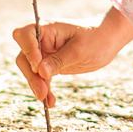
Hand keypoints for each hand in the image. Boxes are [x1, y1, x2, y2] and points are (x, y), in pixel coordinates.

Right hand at [12, 17, 126, 107]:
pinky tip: (51, 102)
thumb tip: (41, 71)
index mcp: (47, 29)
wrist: (108, 41)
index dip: (28, 50)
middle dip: (31, 75)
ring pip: (31, 71)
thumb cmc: (95, 38)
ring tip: (47, 100)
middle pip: (24, 57)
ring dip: (37, 85)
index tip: (38, 66)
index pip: (25, 36)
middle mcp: (42, 40)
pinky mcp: (50, 65)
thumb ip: (59, 60)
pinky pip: (42, 78)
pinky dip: (45, 89)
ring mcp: (45, 53)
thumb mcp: (79, 50)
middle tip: (41, 91)